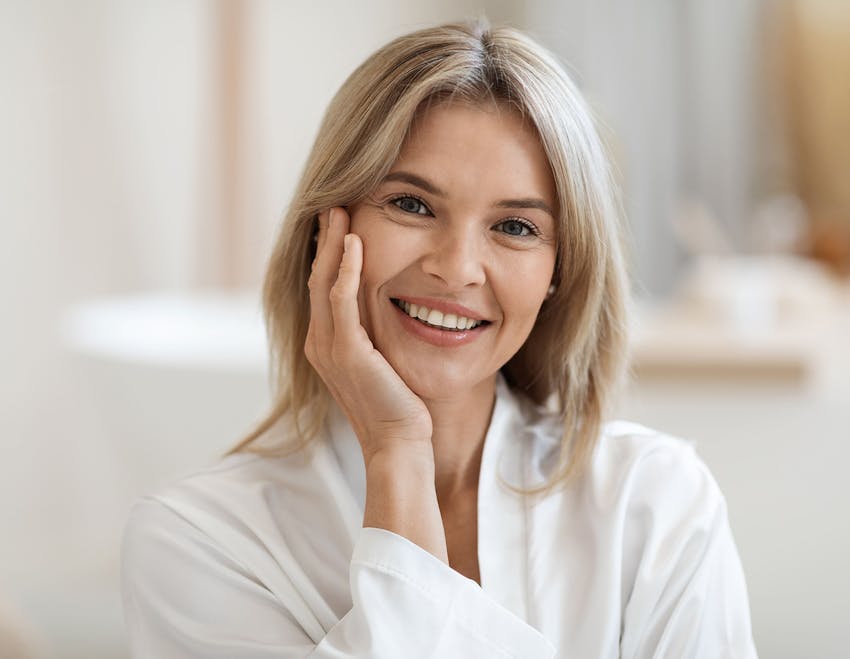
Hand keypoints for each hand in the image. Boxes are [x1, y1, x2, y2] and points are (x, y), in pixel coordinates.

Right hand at [305, 207, 433, 464]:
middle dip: (324, 240)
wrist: (398, 442)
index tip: (338, 224)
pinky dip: (346, 269)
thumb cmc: (398, 404)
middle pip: (316, 278)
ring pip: (324, 283)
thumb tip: (386, 306)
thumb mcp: (381, 361)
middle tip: (333, 205)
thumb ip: (374, 333)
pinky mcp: (348, 352)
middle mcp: (319, 342)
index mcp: (325, 344)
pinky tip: (354, 244)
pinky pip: (342, 301)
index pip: (321, 288)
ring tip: (340, 211)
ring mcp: (328, 348)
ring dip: (331, 245)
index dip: (327, 254)